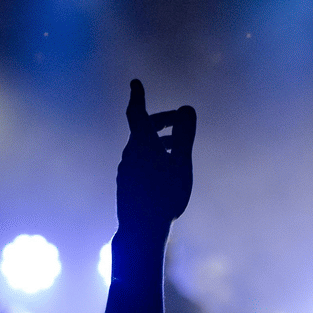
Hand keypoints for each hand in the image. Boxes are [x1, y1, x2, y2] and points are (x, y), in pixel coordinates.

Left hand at [117, 79, 195, 230]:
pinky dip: (152, 156)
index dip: (137, 96)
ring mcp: (126, 170)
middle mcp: (130, 154)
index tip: (135, 83)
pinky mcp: (126, 184)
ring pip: (141, 147)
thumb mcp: (181, 163)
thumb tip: (187, 108)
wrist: (141, 229)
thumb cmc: (164, 195)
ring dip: (158, 140)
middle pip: (141, 129)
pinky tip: (164, 171)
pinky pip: (139, 162)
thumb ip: (184, 135)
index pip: (137, 113)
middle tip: (178, 121)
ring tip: (176, 149)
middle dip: (160, 121)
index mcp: (142, 144)